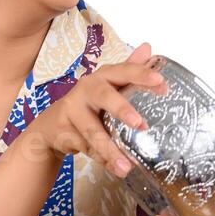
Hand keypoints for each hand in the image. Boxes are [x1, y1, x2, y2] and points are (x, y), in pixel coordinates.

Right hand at [24, 43, 167, 176]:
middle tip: (141, 124)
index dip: (142, 75)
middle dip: (122, 109)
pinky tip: (115, 168)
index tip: (162, 84)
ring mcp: (72, 110)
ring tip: (127, 166)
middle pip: (104, 96)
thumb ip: (129, 71)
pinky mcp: (63, 131)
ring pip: (93, 131)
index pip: (123, 71)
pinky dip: (102, 159)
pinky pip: (86, 148)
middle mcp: (86, 89)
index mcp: (102, 77)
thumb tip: (148, 47)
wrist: (52, 126)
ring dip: (111, 149)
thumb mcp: (109, 86)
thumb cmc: (88, 104)